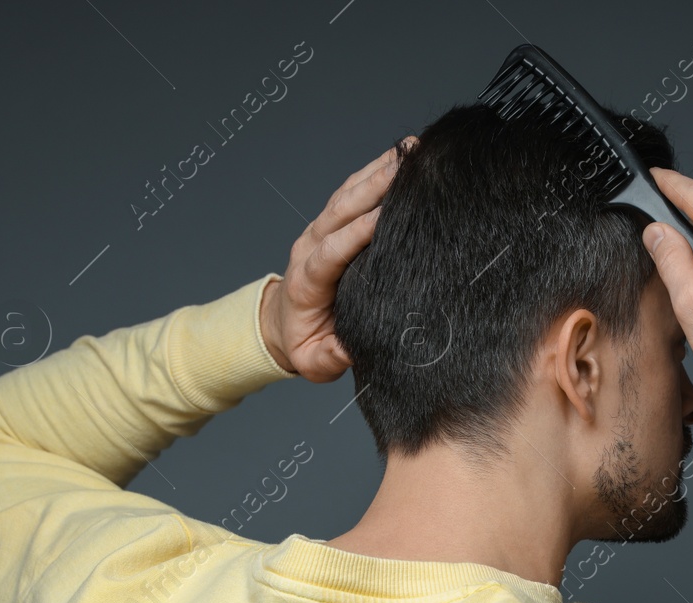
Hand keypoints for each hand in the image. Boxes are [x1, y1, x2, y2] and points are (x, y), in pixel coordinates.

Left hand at [261, 136, 417, 381]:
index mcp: (306, 282)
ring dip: (377, 170)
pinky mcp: (330, 224)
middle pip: (340, 210)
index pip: (331, 252)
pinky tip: (400, 157)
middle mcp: (309, 248)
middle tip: (406, 165)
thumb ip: (331, 357)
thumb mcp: (314, 362)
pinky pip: (350, 192)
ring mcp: (318, 232)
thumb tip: (351, 349)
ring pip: (346, 194)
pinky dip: (373, 171)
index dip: (357, 234)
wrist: (281, 326)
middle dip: (373, 186)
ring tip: (411, 150)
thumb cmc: (304, 344)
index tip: (386, 217)